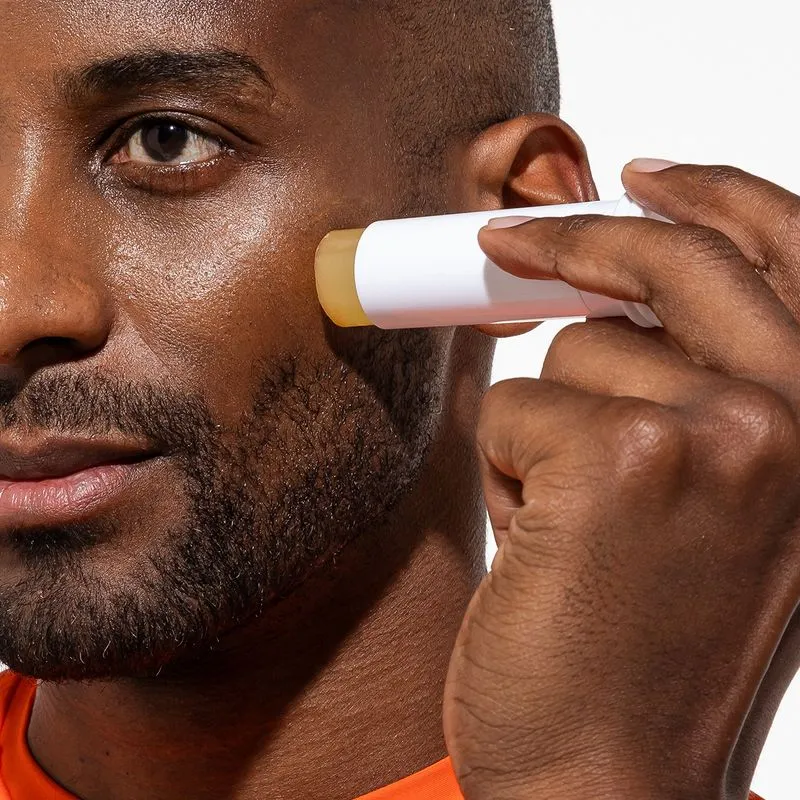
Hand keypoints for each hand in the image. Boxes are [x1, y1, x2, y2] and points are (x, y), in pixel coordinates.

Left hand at [442, 163, 799, 799]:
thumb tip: (606, 298)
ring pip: (571, 349)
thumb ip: (688, 390)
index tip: (645, 172)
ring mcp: (720, 434)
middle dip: (580, 239)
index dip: (714, 198)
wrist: (614, 778)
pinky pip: (514, 406)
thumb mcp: (714, 499)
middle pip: (673, 262)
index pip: (786, 256)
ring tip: (574, 525)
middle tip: (507, 239)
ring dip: (549, 425)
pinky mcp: (618, 459)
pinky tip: (545, 547)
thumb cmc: (652, 641)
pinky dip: (509, 469)